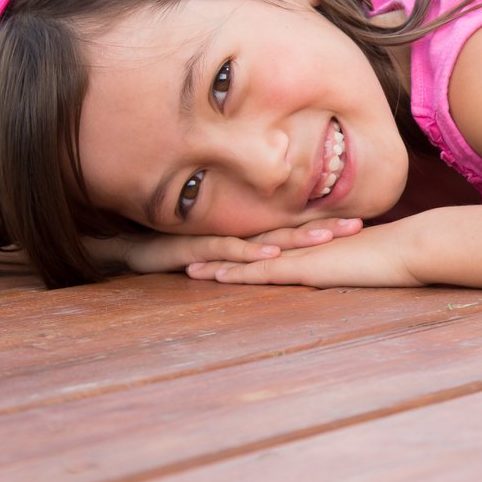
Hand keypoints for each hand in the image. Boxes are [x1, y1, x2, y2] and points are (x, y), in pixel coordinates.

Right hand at [89, 217, 364, 276]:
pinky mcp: (196, 250)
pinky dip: (251, 254)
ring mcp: (217, 240)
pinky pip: (228, 251)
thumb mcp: (219, 256)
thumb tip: (282, 259)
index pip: (292, 228)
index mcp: (246, 234)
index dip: (322, 224)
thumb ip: (247, 256)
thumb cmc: (172, 251)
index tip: (359, 222)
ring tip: (329, 235)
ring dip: (297, 237)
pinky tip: (274, 256)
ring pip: (264, 238)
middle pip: (288, 230)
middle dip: (323, 227)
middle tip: (360, 224)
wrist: (121, 247)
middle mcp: (236, 234)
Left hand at [185, 217, 419, 286]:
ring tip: (188, 267)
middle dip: (223, 252)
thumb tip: (358, 270)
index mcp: (318, 246)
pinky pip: (264, 271)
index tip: (226, 251)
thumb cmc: (401, 256)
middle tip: (191, 254)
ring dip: (219, 263)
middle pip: (254, 249)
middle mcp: (305, 247)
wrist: (410, 248)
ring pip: (250, 259)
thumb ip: (358, 263)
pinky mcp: (306, 267)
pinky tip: (215, 276)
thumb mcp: (373, 261)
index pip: (275, 246)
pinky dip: (238, 274)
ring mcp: (303, 255)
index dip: (248, 248)